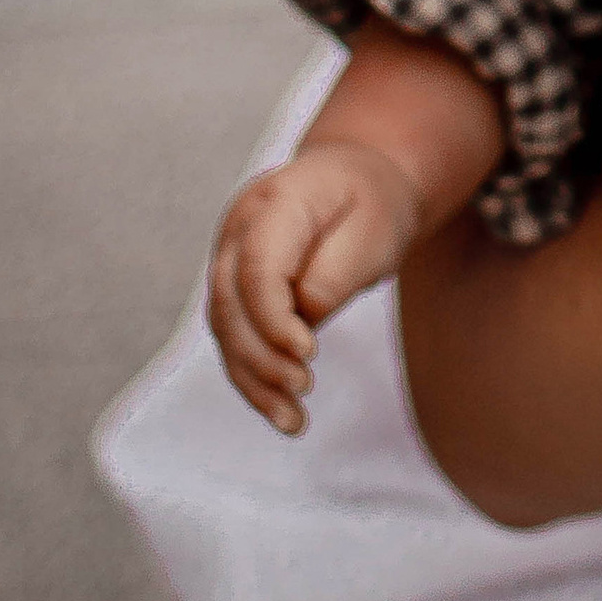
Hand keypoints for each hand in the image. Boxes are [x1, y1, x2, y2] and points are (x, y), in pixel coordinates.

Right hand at [209, 142, 428, 435]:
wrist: (358, 180)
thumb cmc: (372, 204)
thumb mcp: (375, 230)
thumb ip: (336, 273)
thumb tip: (303, 318)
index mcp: (276, 202)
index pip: (257, 268)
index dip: (273, 318)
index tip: (309, 354)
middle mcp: (239, 229)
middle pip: (231, 302)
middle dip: (262, 356)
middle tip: (303, 387)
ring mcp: (228, 257)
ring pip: (226, 329)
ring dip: (254, 380)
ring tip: (293, 420)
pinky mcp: (233, 287)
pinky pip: (234, 338)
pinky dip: (254, 379)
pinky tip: (281, 414)